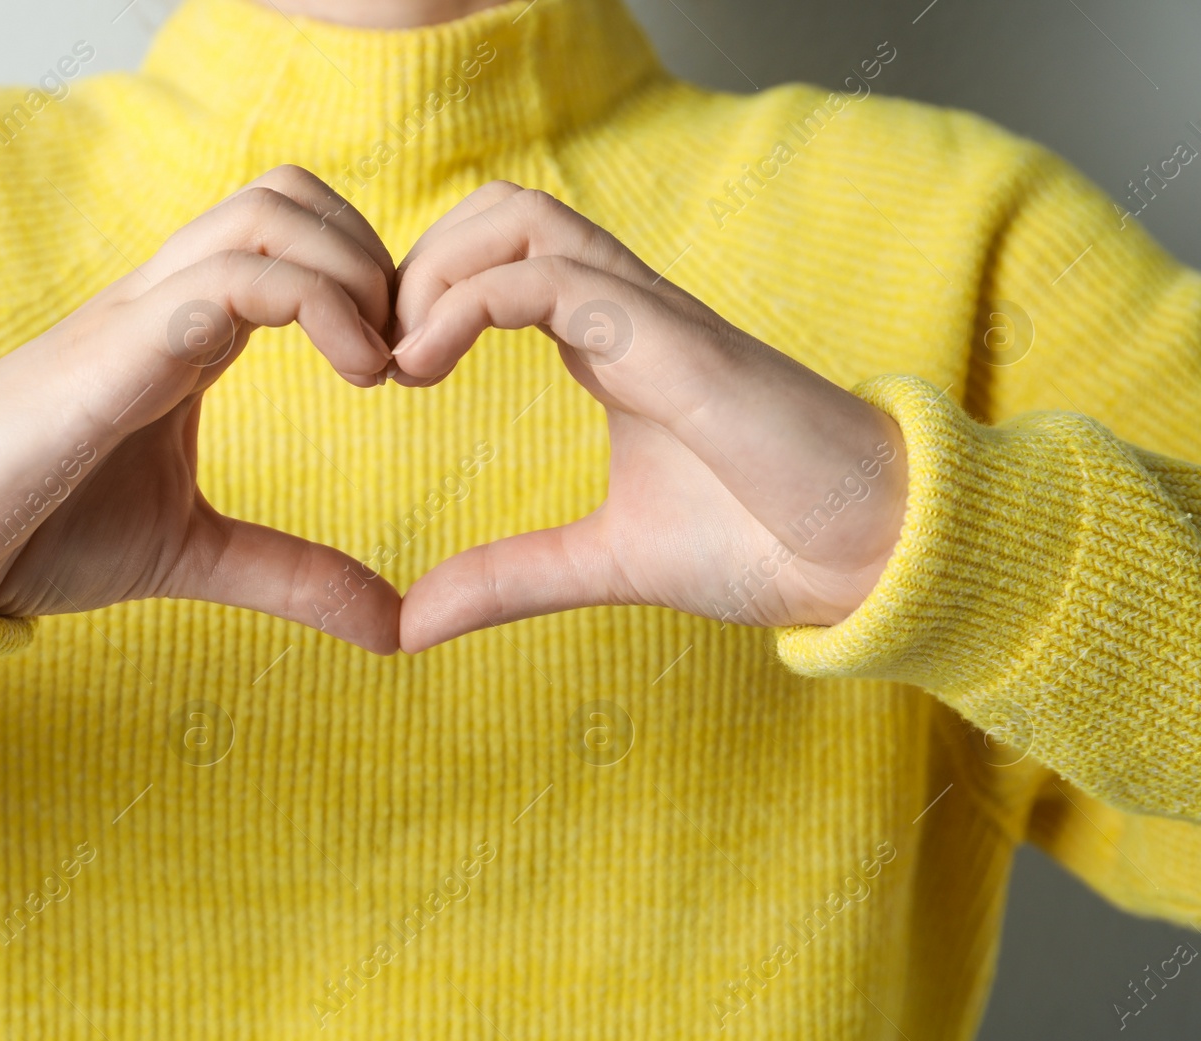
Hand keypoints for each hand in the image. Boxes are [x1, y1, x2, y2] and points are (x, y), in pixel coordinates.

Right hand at [0, 165, 402, 653]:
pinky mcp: (117, 348)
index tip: (405, 369)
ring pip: (266, 214)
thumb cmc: (46, 529)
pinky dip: (315, 304)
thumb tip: (395, 627)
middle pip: (287, 194)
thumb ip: (293, 575)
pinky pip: (227, 281)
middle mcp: (168, 300)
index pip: (291, 232)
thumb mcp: (196, 554)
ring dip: (352, 273)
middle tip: (403, 356)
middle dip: (372, 256)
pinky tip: (353, 374)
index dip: (367, 277)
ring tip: (379, 367)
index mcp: (189, 329)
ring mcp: (141, 313)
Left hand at [390, 182, 908, 652]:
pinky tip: (422, 366)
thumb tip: (408, 623)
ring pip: (522, 217)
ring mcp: (651, 315)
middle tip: (378, 355)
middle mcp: (627, 308)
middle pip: (501, 208)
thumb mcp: (603, 562)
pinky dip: (465, 303)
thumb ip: (510, 579)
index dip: (426, 293)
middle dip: (418, 261)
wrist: (870, 556)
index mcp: (611, 341)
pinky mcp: (672, 341)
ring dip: (434, 270)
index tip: (383, 371)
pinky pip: (551, 278)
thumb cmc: (759, 542)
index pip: (501, 258)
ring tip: (397, 358)